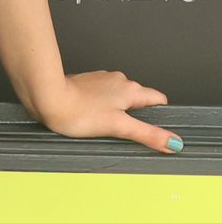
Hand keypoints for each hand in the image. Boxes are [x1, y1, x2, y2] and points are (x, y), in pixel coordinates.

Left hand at [33, 69, 179, 155]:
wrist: (48, 98)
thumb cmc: (78, 112)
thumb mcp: (118, 127)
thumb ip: (147, 134)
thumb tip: (173, 142)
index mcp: (131, 89)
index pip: (158, 99)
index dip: (160, 114)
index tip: (157, 128)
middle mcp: (119, 80)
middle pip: (139, 98)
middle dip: (137, 115)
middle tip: (128, 133)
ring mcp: (102, 80)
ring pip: (119, 96)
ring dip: (118, 110)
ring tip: (107, 127)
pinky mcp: (87, 83)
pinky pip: (102, 96)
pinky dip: (102, 106)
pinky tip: (92, 118)